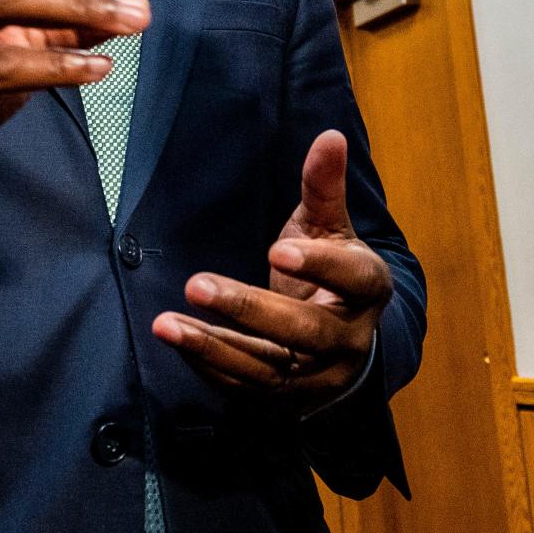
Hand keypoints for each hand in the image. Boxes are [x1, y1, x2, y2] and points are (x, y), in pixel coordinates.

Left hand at [152, 130, 390, 407]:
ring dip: (213, 346)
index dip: (319, 265)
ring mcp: (316, 375)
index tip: (279, 250)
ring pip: (267, 366)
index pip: (351, 278)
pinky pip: (245, 386)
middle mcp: (347, 338)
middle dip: (247, 308)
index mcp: (366, 288)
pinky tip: (177, 339)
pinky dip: (208, 365)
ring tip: (167, 323)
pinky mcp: (285, 397)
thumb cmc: (331, 270)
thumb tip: (330, 136)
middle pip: (302, 331)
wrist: (343, 337)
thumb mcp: (330, 227)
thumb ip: (324, 186)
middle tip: (196, 284)